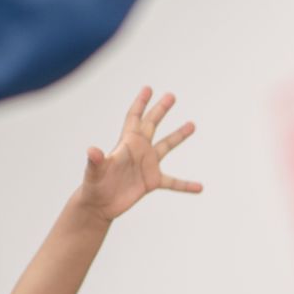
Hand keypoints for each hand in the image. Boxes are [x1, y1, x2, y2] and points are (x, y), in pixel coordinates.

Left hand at [79, 87, 202, 221]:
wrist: (100, 204)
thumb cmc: (94, 186)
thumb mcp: (95, 172)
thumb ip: (96, 160)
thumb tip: (92, 150)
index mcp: (126, 143)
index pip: (134, 118)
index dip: (140, 103)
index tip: (148, 88)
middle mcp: (139, 150)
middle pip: (152, 125)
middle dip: (160, 110)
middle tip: (171, 96)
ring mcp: (147, 165)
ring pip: (166, 146)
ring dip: (178, 135)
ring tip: (192, 124)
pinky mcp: (152, 182)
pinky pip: (174, 182)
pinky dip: (186, 185)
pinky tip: (200, 187)